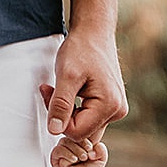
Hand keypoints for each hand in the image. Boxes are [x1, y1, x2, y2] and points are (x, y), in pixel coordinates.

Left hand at [44, 28, 127, 142]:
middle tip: (53, 93)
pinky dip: (76, 109)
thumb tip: (54, 130)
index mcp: (110, 106)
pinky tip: (71, 92)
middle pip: (84, 133)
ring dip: (69, 114)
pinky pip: (90, 118)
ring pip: (86, 127)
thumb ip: (60, 105)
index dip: (58, 120)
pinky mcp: (111, 106)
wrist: (95, 33)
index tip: (49, 95)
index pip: (78, 133)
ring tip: (62, 89)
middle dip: (64, 118)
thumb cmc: (82, 49)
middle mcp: (117, 111)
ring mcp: (116, 109)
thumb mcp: (66, 76)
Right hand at [49, 136, 107, 166]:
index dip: (86, 140)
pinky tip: (73, 160)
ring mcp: (61, 148)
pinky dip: (67, 155)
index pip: (80, 132)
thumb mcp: (101, 158)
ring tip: (81, 159)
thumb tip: (95, 146)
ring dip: (75, 150)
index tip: (91, 149)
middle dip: (81, 146)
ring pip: (65, 142)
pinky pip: (58, 150)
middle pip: (72, 136)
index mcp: (79, 139)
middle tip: (86, 156)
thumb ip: (102, 150)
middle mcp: (69, 142)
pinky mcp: (55, 156)